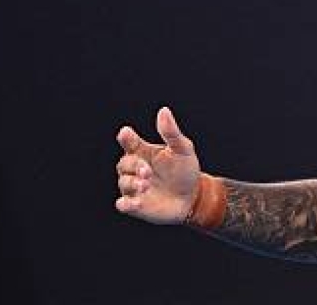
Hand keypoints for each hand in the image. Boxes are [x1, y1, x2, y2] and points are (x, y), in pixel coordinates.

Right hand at [115, 107, 201, 223]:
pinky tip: (132, 202)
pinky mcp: (135, 205)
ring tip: (146, 184)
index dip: (126, 137)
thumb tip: (163, 110)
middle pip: (124, 163)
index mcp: (144, 151)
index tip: (126, 133)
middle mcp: (135, 168)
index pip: (129, 142)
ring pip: (124, 182)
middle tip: (148, 171)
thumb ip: (171, 132)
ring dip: (133, 183)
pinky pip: (123, 204)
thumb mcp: (183, 149)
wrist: (193, 197)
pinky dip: (125, 203)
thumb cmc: (185, 170)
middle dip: (134, 166)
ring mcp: (133, 187)